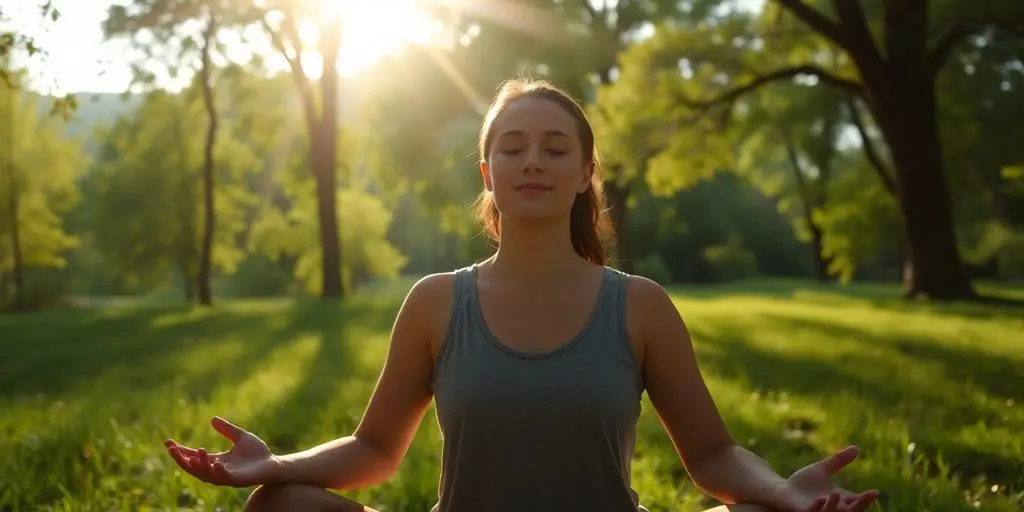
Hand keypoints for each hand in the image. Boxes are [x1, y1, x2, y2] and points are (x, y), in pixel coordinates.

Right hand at [165, 416, 279, 487]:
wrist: (273, 464)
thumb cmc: (258, 453)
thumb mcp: (241, 437)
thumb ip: (227, 430)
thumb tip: (212, 419)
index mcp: (216, 460)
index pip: (193, 457)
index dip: (180, 451)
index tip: (168, 442)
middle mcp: (217, 470)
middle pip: (193, 468)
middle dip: (181, 459)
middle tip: (172, 449)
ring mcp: (226, 476)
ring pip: (205, 474)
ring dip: (200, 464)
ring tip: (198, 450)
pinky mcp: (236, 480)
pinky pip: (223, 477)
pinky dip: (217, 471)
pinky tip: (214, 462)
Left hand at [766, 446, 879, 511]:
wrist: (783, 490)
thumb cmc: (803, 483)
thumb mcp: (823, 469)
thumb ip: (838, 461)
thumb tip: (857, 448)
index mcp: (838, 500)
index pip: (856, 502)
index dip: (866, 499)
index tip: (875, 492)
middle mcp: (831, 509)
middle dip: (859, 506)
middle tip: (866, 497)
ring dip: (835, 506)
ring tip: (836, 493)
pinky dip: (817, 507)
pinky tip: (820, 499)